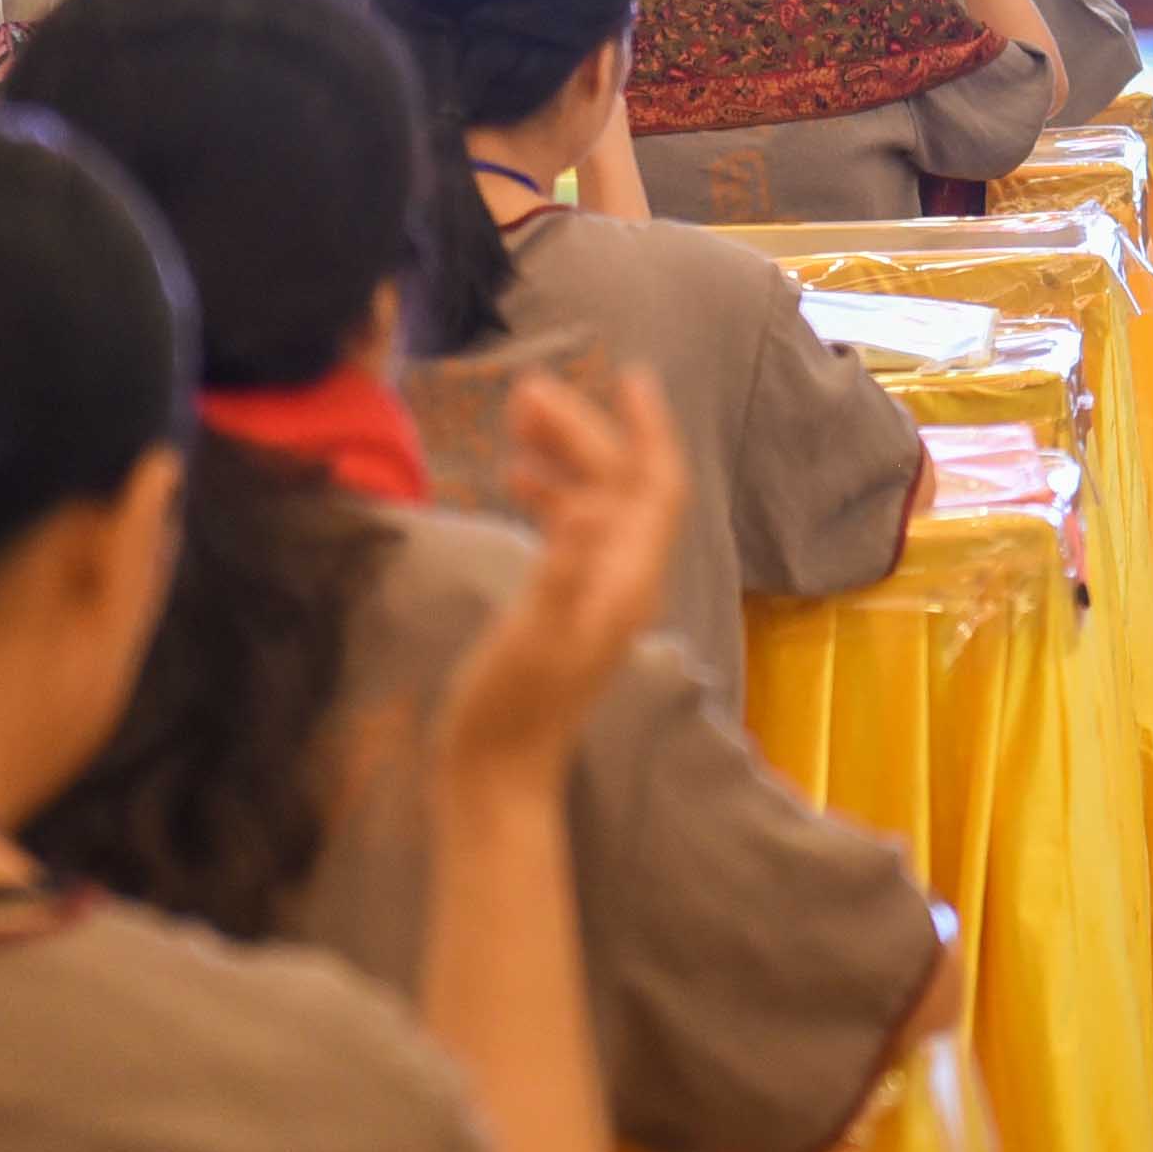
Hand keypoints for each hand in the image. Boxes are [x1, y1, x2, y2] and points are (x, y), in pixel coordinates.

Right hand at [436, 363, 683, 792]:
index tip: (627, 376)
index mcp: (629, 580)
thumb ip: (560, 573)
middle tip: (527, 390)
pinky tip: (514, 477)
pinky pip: (571, 529)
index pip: (657, 487)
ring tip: (512, 417)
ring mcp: (598, 591)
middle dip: (583, 431)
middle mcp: (625, 579)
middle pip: (619, 484)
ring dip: (562, 457)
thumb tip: (585, 509)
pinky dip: (549, 494)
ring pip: (594, 501)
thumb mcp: (532, 637)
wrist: (495, 775)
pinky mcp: (568, 603)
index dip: (647, 429)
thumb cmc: (508, 708)